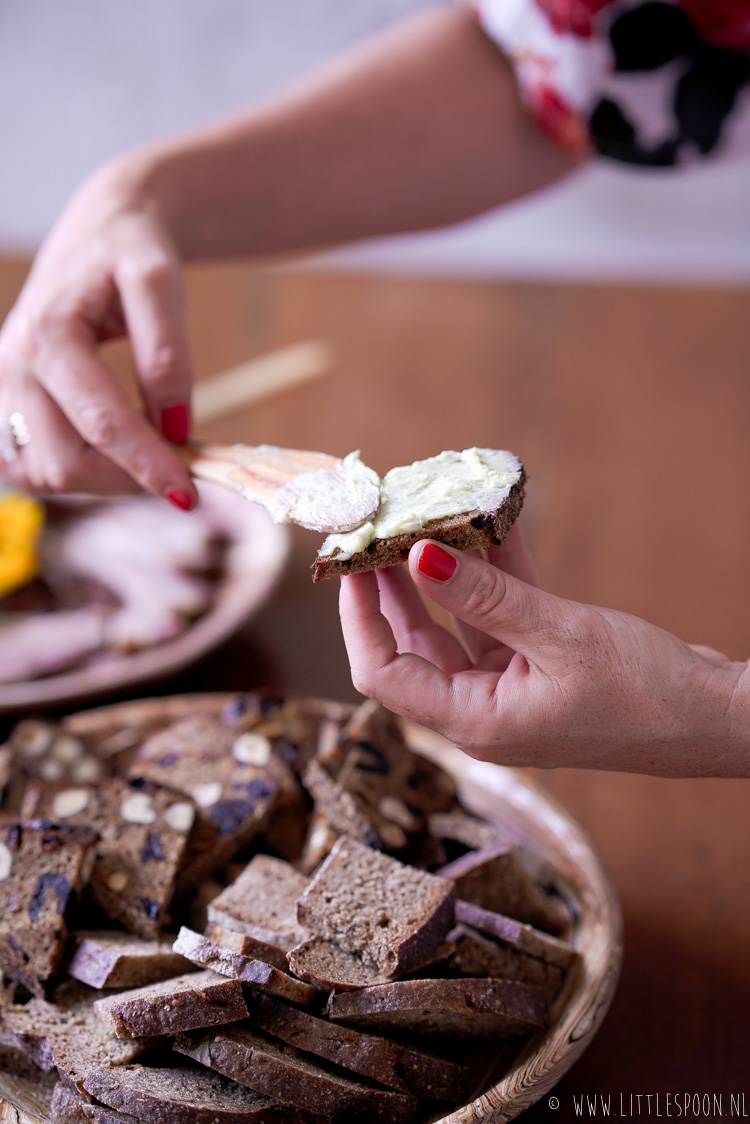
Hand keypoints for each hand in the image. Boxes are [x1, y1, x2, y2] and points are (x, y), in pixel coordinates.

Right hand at [0, 157, 197, 505]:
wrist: (99, 230)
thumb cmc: (131, 250)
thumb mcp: (160, 281)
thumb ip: (167, 353)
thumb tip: (175, 425)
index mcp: (47, 334)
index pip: (101, 423)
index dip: (146, 464)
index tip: (188, 494)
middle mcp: (12, 365)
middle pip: (66, 462)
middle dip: (125, 478)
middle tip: (177, 472)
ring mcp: (1, 387)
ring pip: (48, 473)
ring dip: (102, 479)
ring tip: (149, 456)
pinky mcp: (5, 402)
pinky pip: (34, 466)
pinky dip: (77, 472)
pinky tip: (113, 455)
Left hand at [339, 525, 749, 776]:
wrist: (716, 717)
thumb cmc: (647, 694)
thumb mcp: (559, 635)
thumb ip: (486, 595)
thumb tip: (418, 557)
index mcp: (476, 722)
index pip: (384, 672)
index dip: (358, 617)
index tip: (350, 563)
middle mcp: (482, 710)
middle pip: (412, 644)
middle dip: (391, 587)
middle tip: (377, 531)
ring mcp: (508, 688)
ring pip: (454, 624)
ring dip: (440, 573)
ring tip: (419, 519)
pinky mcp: (536, 666)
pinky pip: (499, 615)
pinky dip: (493, 574)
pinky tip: (487, 526)